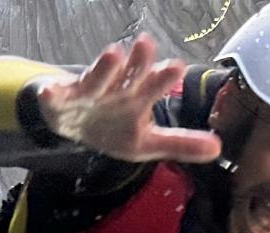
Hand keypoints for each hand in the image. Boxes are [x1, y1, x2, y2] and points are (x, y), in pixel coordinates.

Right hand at [36, 35, 220, 163]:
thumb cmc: (115, 128)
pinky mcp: (62, 99)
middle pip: (128, 76)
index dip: (162, 79)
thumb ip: (180, 144)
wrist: (73, 122)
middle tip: (147, 46)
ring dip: (104, 67)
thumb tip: (218, 149)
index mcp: (137, 98)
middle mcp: (116, 89)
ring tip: (113, 54)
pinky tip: (51, 92)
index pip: (153, 87)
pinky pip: (56, 97)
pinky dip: (53, 95)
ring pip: (97, 78)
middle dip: (137, 64)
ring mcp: (89, 92)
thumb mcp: (148, 142)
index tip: (177, 66)